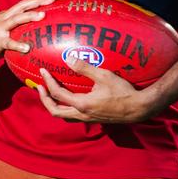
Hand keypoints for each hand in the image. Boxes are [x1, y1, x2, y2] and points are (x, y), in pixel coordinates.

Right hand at [0, 0, 55, 66]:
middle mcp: (3, 18)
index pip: (23, 5)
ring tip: (42, 15)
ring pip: (16, 19)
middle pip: (22, 6)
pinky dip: (18, 44)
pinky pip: (9, 42)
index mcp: (5, 16)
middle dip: (37, 1)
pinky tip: (27, 48)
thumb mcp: (4, 35)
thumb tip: (32, 38)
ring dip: (29, 16)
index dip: (36, 0)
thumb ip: (16, 33)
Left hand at [37, 58, 160, 123]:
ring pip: (63, 116)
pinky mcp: (93, 119)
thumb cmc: (123, 92)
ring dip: (54, 106)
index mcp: (82, 104)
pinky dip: (65, 108)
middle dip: (44, 99)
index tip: (42, 71)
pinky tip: (69, 99)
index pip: (58, 94)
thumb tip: (69, 59)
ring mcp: (87, 119)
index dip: (47, 82)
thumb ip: (85, 68)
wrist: (138, 109)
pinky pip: (73, 116)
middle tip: (39, 87)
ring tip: (50, 94)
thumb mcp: (104, 76)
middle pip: (55, 111)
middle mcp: (82, 114)